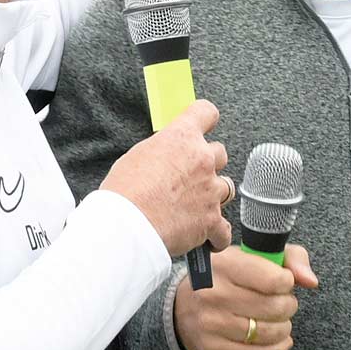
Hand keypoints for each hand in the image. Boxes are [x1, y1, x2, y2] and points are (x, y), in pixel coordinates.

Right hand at [100, 99, 231, 256]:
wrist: (128, 225)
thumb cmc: (124, 192)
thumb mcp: (137, 156)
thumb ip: (161, 152)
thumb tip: (166, 159)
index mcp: (181, 137)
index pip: (205, 112)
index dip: (205, 120)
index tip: (204, 126)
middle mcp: (202, 160)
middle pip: (220, 153)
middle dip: (208, 163)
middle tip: (190, 176)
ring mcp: (210, 190)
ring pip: (226, 188)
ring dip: (213, 195)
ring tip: (194, 207)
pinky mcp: (211, 219)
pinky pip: (224, 229)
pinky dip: (216, 234)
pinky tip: (207, 236)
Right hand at [173, 242, 315, 349]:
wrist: (183, 307)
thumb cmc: (227, 278)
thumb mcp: (252, 256)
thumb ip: (289, 258)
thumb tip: (310, 281)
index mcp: (224, 264)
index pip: (274, 279)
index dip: (287, 283)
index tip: (283, 282)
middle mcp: (214, 293)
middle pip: (275, 308)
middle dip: (288, 306)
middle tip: (282, 303)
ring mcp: (211, 323)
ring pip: (269, 332)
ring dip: (283, 328)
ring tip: (279, 320)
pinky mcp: (212, 348)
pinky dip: (277, 349)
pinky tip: (279, 340)